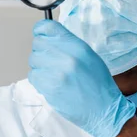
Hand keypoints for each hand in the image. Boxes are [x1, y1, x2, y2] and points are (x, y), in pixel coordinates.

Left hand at [28, 20, 136, 136]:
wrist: (103, 109)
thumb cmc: (98, 84)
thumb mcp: (90, 56)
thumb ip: (69, 45)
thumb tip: (49, 38)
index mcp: (78, 46)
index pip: (47, 27)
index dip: (41, 30)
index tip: (41, 34)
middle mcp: (66, 57)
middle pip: (37, 43)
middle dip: (42, 50)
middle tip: (52, 59)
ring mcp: (55, 73)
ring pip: (33, 60)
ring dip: (40, 66)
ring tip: (55, 73)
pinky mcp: (48, 88)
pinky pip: (33, 76)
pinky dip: (39, 79)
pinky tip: (52, 83)